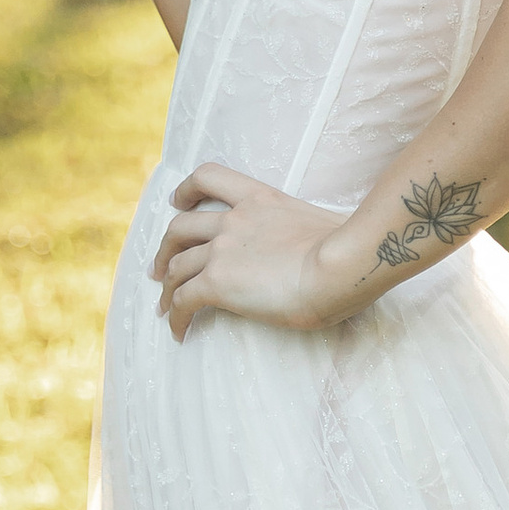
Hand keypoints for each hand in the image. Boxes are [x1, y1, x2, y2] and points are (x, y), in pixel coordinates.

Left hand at [153, 161, 358, 337]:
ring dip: (166, 288)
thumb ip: (303, 232)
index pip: (210, 178)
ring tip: (165, 307)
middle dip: (165, 248)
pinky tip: (179, 331)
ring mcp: (221, 251)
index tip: (177, 202)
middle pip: (180, 228)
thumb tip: (316, 253)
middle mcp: (233, 220)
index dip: (187, 190)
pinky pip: (183, 301)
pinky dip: (176, 317)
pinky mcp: (217, 283)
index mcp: (259, 198)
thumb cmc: (348, 250)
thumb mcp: (321, 224)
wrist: (341, 265)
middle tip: (160, 268)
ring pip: (176, 267)